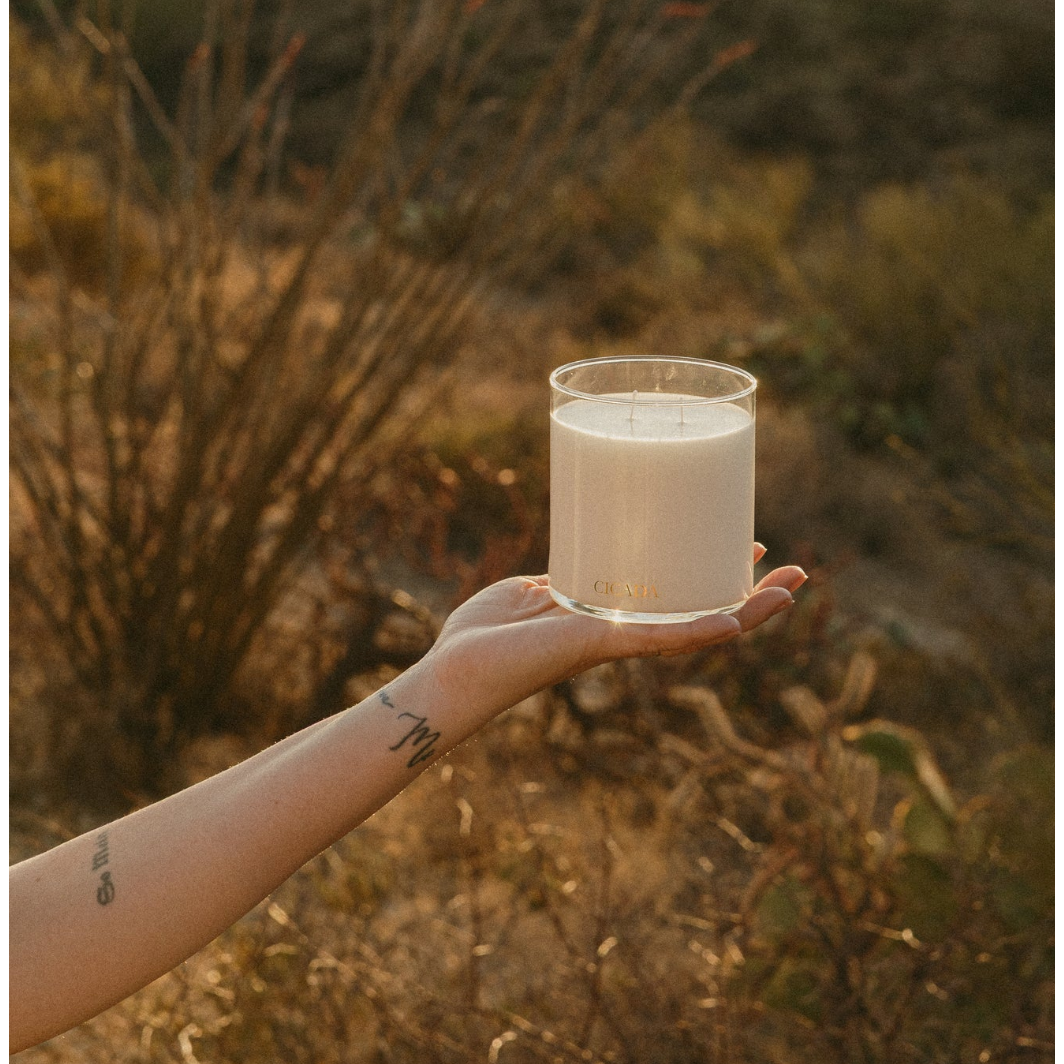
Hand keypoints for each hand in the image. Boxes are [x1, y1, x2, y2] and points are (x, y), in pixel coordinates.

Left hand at [427, 545, 806, 716]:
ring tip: (790, 588)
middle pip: (703, 612)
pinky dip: (703, 630)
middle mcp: (626, 632)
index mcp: (613, 617)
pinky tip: (739, 620)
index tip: (747, 547)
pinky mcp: (602, 643)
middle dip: (752, 596)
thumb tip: (585, 542)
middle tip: (794, 572)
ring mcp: (619, 640)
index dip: (718, 577)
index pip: (680, 597)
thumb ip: (565, 575)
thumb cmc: (486, 635)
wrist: (456, 668)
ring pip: (698, 627)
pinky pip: (663, 639)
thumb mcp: (535, 589)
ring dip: (749, 612)